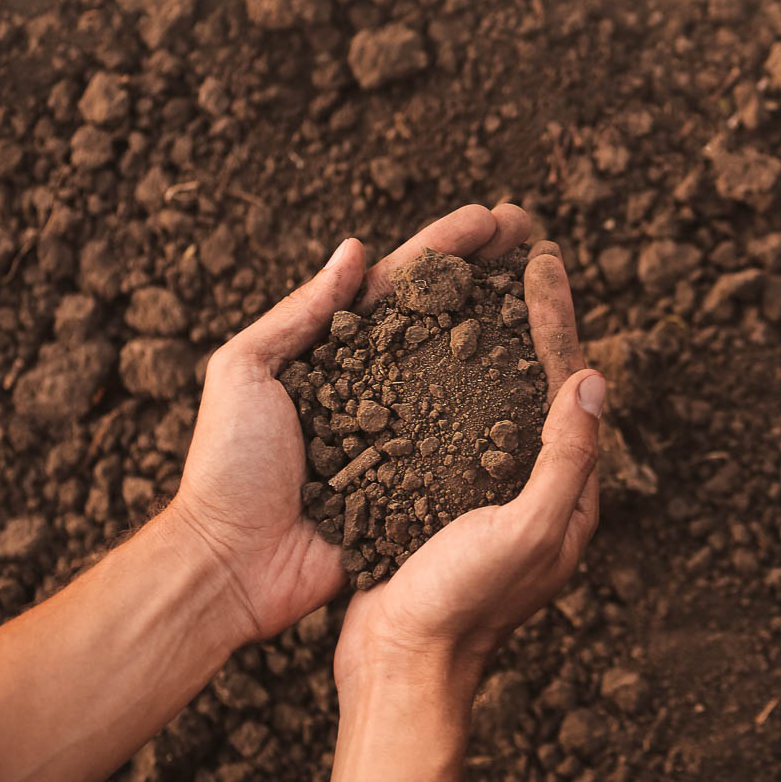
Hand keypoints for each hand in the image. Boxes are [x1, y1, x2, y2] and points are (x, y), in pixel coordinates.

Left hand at [167, 204, 532, 640]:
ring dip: (510, 330)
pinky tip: (544, 385)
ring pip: (468, 372)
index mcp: (337, 351)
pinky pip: (471, 444)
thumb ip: (299, 313)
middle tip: (536, 236)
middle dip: (491, 272)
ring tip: (553, 293)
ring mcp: (405, 433)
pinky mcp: (421, 483)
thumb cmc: (228, 466)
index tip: (495, 217)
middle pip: (446, 315)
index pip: (401, 283)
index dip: (449, 245)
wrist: (234, 564)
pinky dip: (507, 413)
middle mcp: (378, 385)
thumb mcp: (245, 372)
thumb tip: (357, 249)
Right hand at [333, 242, 602, 690]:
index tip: (541, 259)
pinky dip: (450, 374)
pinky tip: (424, 346)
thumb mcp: (526, 530)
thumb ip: (567, 458)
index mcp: (569, 492)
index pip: (572, 383)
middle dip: (534, 314)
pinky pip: (459, 420)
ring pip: (499, 393)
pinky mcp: (447, 495)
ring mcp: (491, 489)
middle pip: (542, 379)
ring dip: (491, 335)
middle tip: (520, 249)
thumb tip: (595, 377)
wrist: (401, 663)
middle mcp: (538, 485)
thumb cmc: (462, 603)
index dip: (557, 318)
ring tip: (475, 281)